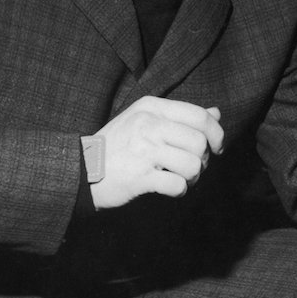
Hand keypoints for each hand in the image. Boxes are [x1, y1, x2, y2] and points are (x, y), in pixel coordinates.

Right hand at [87, 97, 223, 209]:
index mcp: (151, 107)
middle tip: (192, 167)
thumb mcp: (145, 120)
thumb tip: (216, 112)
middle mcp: (148, 124)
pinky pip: (177, 184)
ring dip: (193, 177)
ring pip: (193, 164)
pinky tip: (171, 189)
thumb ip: (180, 116)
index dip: (216, 133)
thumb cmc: (118, 145)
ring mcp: (143, 150)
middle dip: (204, 159)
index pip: (199, 115)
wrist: (79, 171)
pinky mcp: (138, 176)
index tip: (217, 148)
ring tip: (181, 178)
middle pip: (199, 142)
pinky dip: (180, 190)